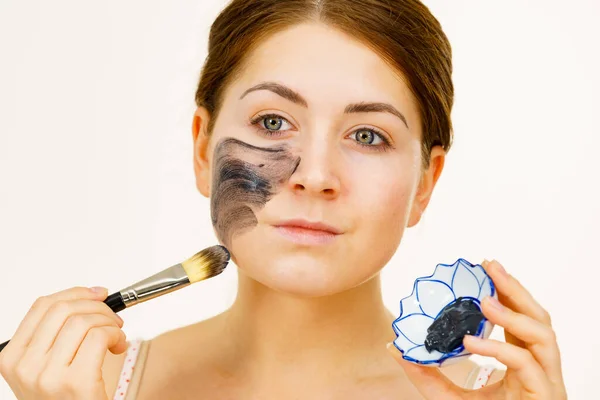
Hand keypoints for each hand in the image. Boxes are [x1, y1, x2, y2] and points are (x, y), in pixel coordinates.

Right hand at [0, 286, 126, 398]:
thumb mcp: (48, 368)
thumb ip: (57, 336)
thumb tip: (89, 297)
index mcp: (13, 358)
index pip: (41, 307)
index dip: (74, 293)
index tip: (96, 294)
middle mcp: (25, 366)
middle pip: (64, 309)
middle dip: (97, 306)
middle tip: (113, 319)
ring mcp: (48, 376)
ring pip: (83, 321)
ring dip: (109, 322)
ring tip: (116, 337)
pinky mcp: (75, 383)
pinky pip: (99, 337)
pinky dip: (115, 335)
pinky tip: (118, 347)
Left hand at [387, 259, 566, 398]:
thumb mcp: (447, 396)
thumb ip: (425, 373)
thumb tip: (393, 346)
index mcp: (523, 364)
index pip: (523, 319)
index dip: (508, 293)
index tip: (484, 268)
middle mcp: (540, 370)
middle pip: (540, 319)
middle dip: (516, 289)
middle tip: (490, 266)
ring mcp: (546, 384)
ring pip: (544, 336)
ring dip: (514, 314)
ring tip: (484, 300)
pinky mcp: (544, 397)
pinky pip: (525, 365)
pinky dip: (497, 349)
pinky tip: (470, 342)